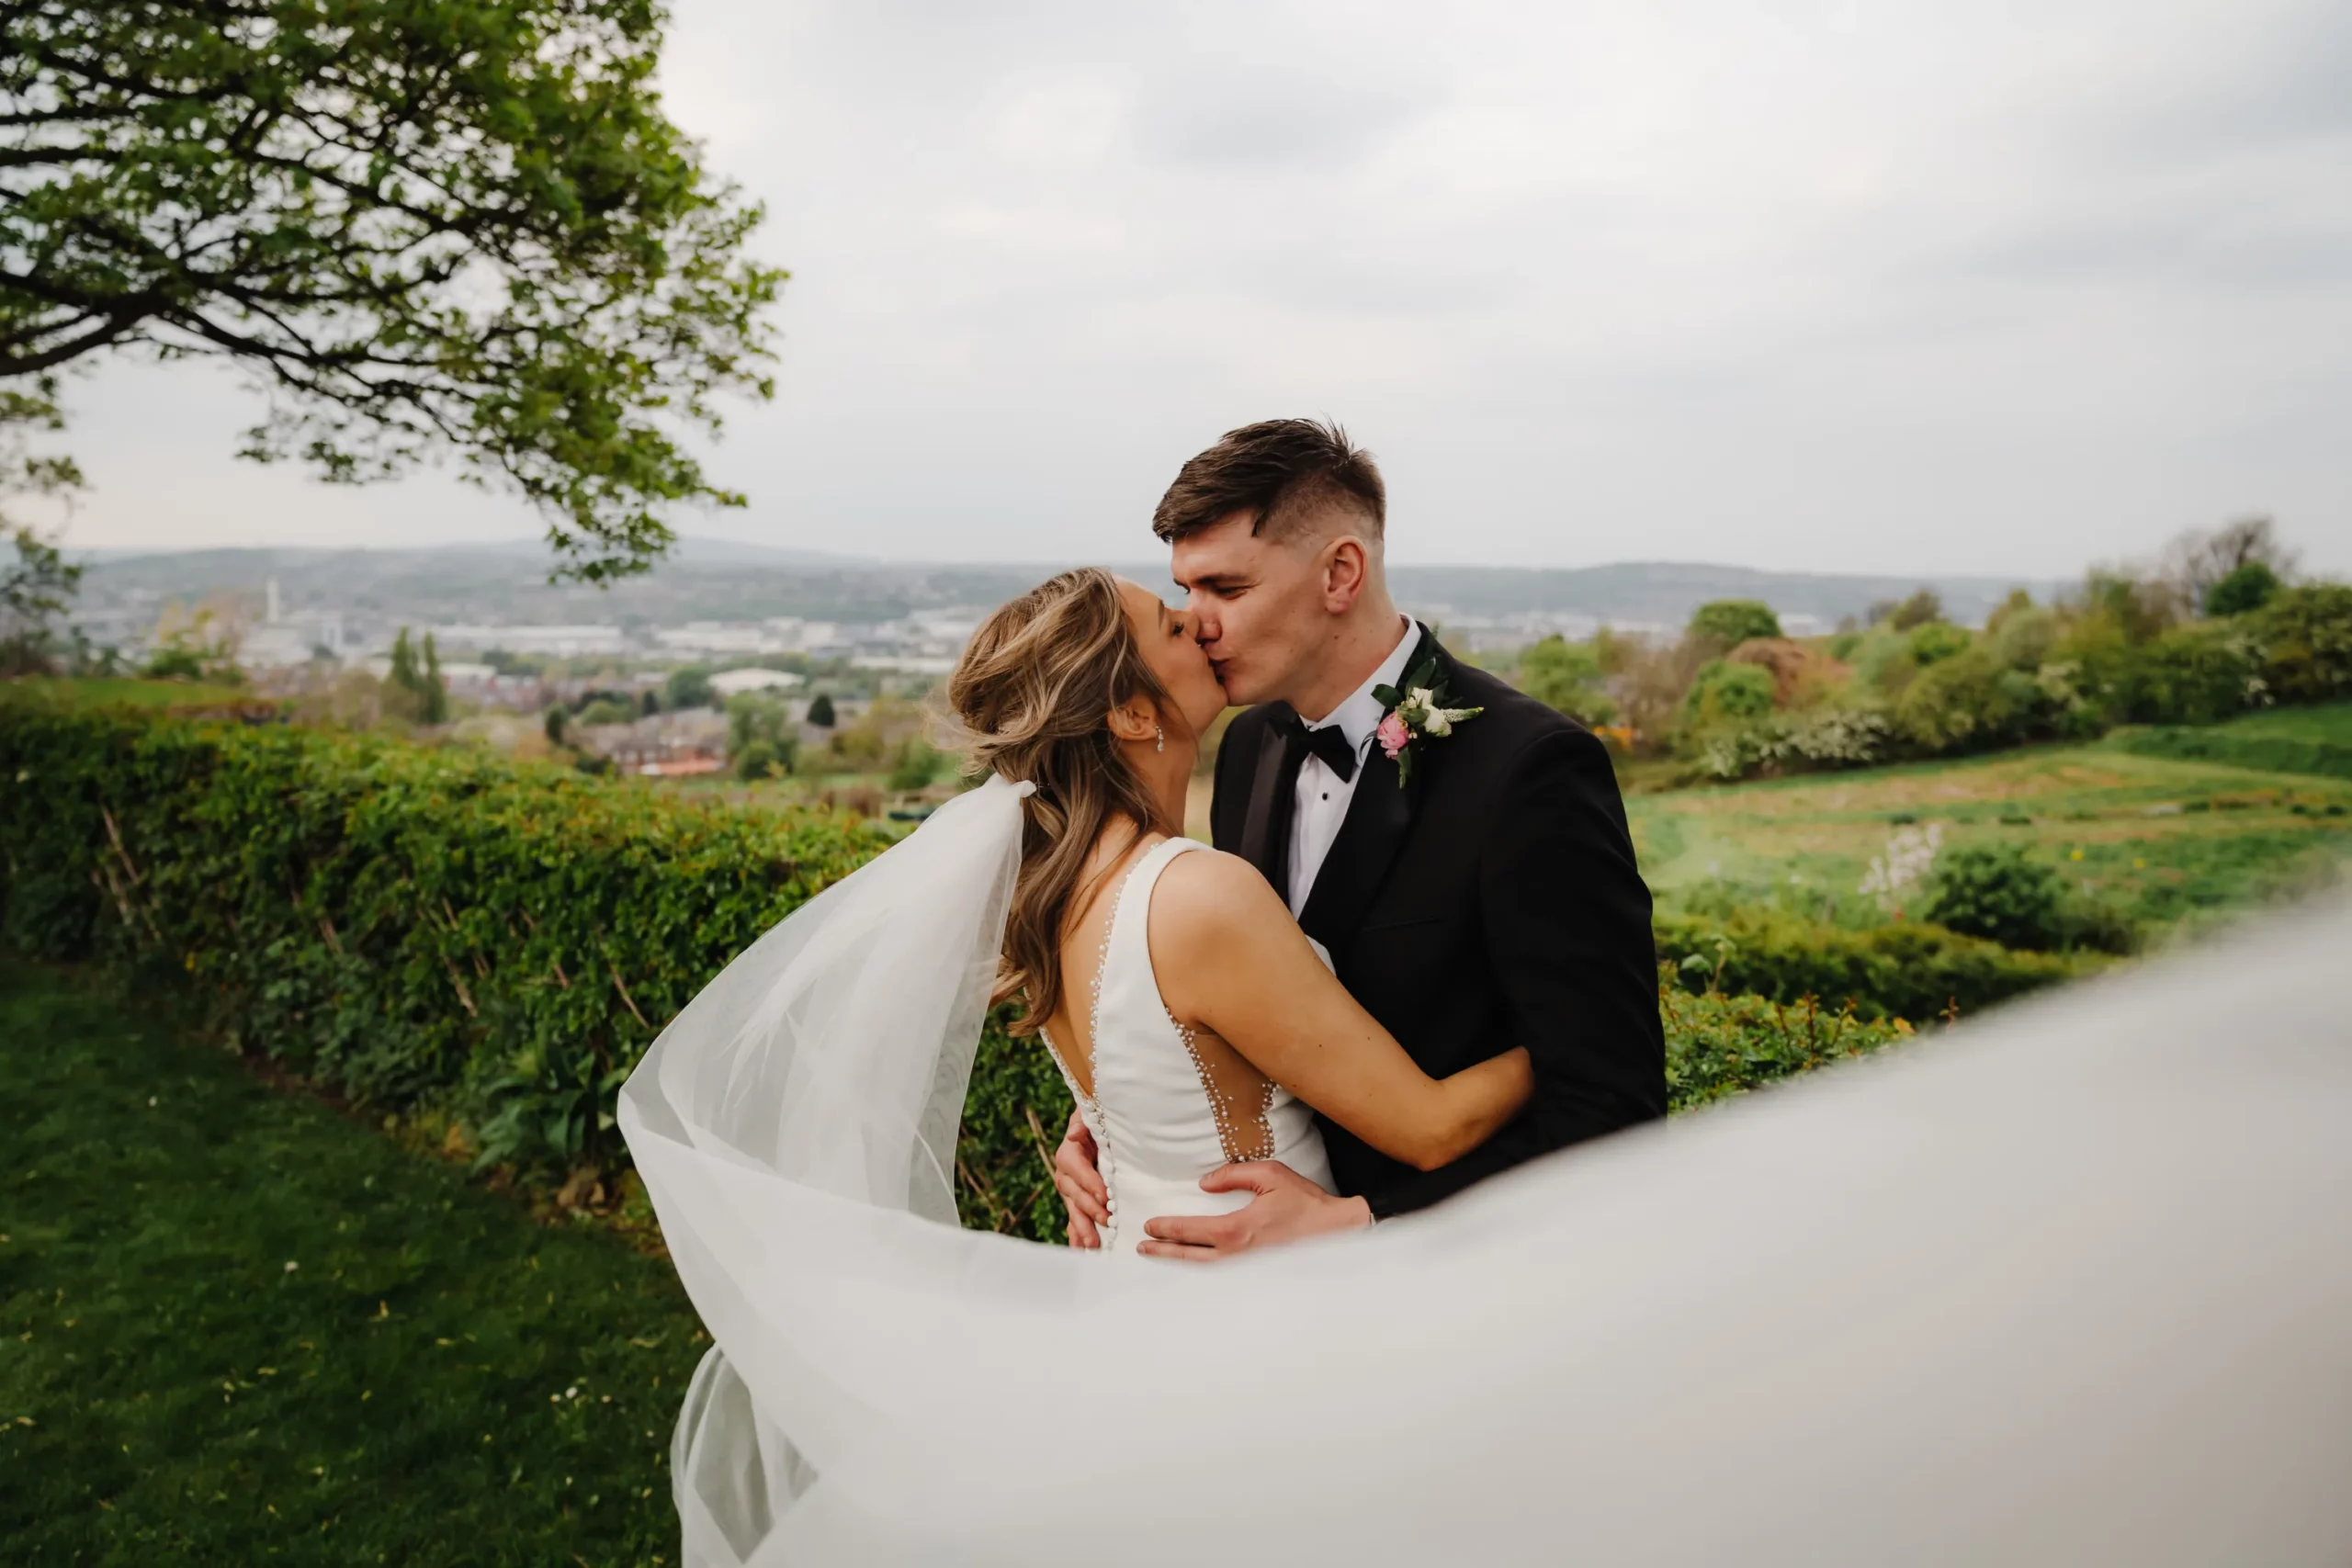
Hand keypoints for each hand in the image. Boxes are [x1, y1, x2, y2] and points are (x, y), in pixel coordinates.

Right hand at [1051, 1108, 1107, 1248]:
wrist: (1099, 1130)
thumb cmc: (1099, 1120)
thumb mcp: (1091, 1114)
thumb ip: (1084, 1121)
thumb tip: (1074, 1134)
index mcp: (1069, 1152)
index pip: (1076, 1168)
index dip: (1089, 1181)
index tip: (1105, 1195)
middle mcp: (1066, 1174)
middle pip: (1073, 1194)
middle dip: (1089, 1209)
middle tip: (1107, 1221)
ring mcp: (1070, 1191)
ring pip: (1073, 1211)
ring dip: (1082, 1228)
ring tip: (1092, 1246)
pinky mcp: (1077, 1202)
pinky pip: (1074, 1220)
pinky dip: (1077, 1237)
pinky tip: (1082, 1252)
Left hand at [1136, 1161, 1371, 1260]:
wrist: (1338, 1233)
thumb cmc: (1306, 1203)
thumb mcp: (1271, 1175)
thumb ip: (1233, 1176)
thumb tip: (1204, 1184)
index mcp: (1237, 1229)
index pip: (1190, 1230)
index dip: (1167, 1229)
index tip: (1150, 1226)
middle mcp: (1237, 1256)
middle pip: (1189, 1257)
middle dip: (1163, 1252)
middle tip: (1142, 1248)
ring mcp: (1247, 1271)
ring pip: (1202, 1272)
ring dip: (1177, 1267)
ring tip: (1158, 1260)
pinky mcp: (1257, 1277)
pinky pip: (1221, 1278)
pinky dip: (1200, 1276)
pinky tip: (1191, 1272)